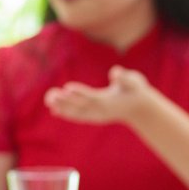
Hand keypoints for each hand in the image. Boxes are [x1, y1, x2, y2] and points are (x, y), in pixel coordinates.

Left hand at [43, 66, 157, 126]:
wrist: (140, 108)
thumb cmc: (136, 91)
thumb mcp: (134, 81)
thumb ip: (125, 78)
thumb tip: (116, 73)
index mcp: (109, 101)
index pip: (92, 97)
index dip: (80, 92)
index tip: (67, 88)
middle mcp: (101, 110)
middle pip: (80, 106)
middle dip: (65, 101)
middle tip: (51, 95)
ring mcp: (97, 115)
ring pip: (76, 112)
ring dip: (62, 107)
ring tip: (48, 100)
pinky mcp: (94, 116)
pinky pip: (78, 116)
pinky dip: (66, 113)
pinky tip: (54, 110)